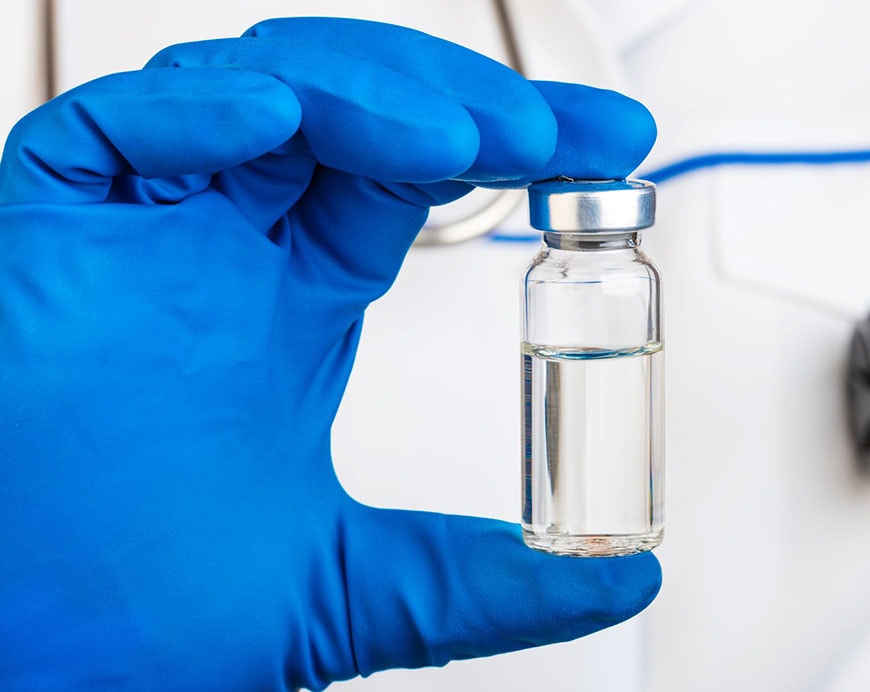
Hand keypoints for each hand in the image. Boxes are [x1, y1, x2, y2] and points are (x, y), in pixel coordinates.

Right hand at [0, 17, 658, 689]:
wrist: (10, 663)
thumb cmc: (125, 614)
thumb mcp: (347, 586)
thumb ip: (480, 582)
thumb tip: (620, 580)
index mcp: (286, 305)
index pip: (418, 175)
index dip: (518, 144)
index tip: (613, 144)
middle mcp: (218, 251)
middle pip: (351, 108)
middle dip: (458, 98)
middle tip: (560, 132)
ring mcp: (132, 235)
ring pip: (252, 90)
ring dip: (363, 92)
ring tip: (459, 141)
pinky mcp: (37, 234)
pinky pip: (103, 131)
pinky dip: (192, 113)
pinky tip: (276, 120)